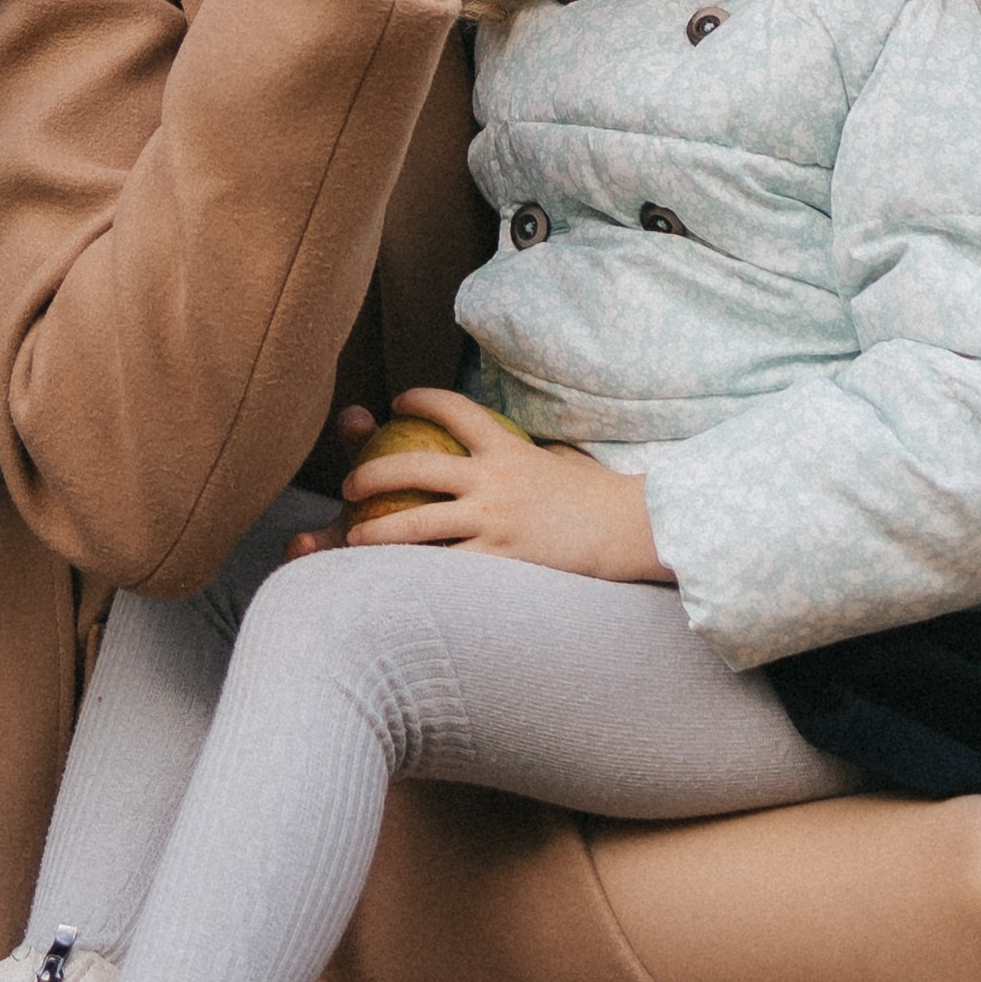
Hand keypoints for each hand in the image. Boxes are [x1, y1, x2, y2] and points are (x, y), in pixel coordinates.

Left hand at [331, 387, 671, 581]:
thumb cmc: (601, 496)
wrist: (631, 528)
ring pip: (416, 523)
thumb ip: (533, 453)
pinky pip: (446, 568)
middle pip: (413, 466)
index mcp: (508, 448)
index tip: (397, 400)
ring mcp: (494, 520)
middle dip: (371, 472)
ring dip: (376, 531)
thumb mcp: (563, 460)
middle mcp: (493, 480)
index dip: (421, 399)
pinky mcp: (501, 559)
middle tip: (348, 484)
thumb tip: (526, 449)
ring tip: (353, 537)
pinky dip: (415, 574)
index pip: (455, 410)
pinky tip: (392, 582)